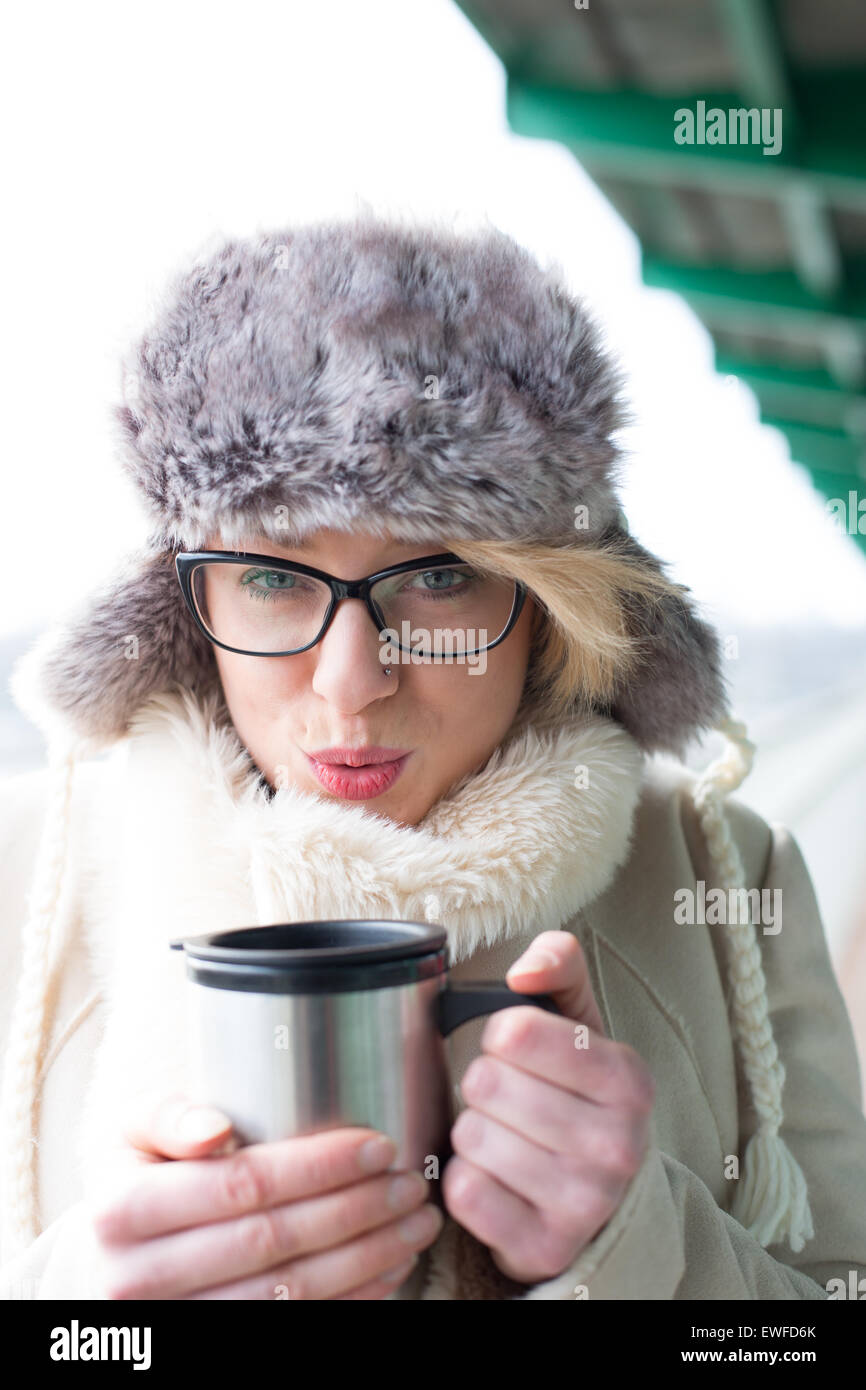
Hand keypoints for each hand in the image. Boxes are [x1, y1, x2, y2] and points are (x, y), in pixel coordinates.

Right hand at [86, 1092, 442, 1299]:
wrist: (101, 1271)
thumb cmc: (134, 1183)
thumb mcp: (129, 1134)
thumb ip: (167, 1115)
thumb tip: (214, 1129)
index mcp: (122, 1210)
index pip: (240, 1185)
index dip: (318, 1167)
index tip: (378, 1146)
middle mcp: (140, 1278)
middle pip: (273, 1241)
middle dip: (356, 1210)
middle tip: (410, 1184)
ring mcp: (177, 1324)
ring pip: (291, 1294)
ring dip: (367, 1257)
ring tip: (415, 1222)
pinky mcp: (211, 1349)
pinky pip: (295, 1327)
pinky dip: (353, 1299)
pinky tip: (390, 1268)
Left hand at [442, 930, 654, 1284]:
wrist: (603, 1199)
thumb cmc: (580, 1096)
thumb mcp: (582, 1023)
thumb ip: (559, 966)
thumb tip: (524, 971)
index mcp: (629, 1081)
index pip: (518, 1030)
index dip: (501, 1034)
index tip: (517, 1049)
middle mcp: (617, 1146)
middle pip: (486, 1083)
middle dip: (485, 1084)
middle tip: (510, 1100)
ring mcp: (584, 1203)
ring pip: (470, 1137)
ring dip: (473, 1133)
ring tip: (506, 1138)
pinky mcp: (543, 1247)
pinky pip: (464, 1192)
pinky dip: (466, 1180)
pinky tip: (497, 1179)